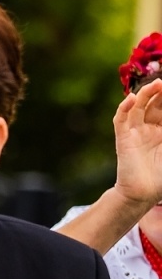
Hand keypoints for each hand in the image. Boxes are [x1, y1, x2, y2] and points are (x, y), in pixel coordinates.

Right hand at [112, 78, 161, 208]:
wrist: (144, 193)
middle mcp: (149, 128)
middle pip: (155, 103)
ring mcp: (135, 131)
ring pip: (138, 107)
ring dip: (145, 94)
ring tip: (157, 84)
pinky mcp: (123, 137)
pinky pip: (121, 119)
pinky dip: (124, 108)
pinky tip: (131, 98)